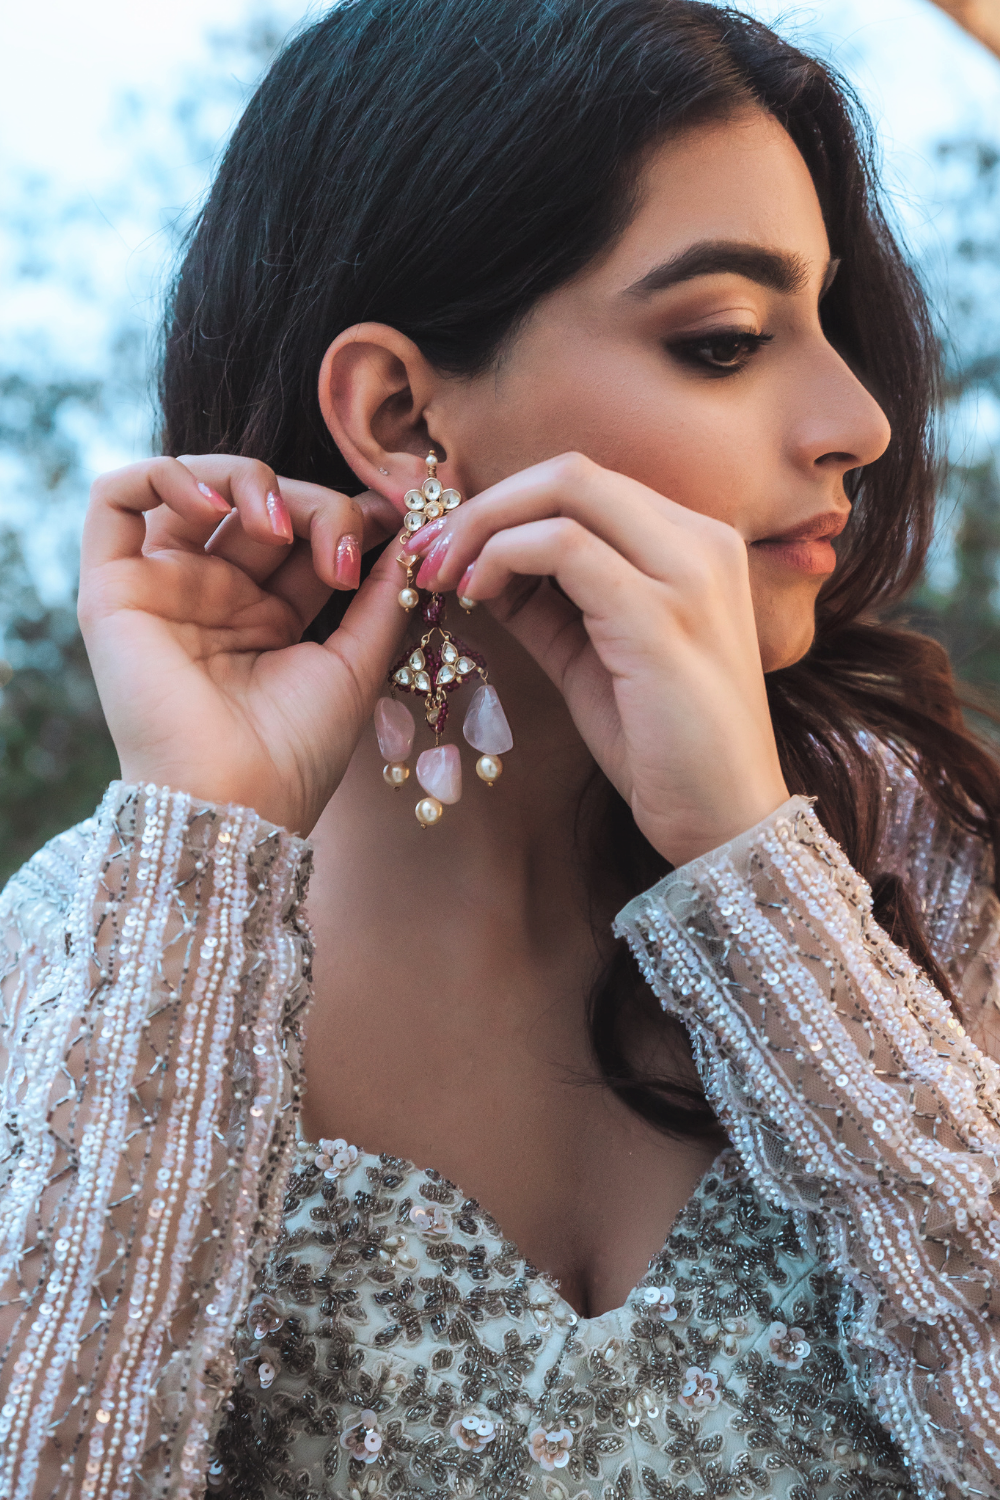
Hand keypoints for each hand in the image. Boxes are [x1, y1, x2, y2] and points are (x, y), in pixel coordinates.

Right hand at [78, 455, 404, 834]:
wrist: (238, 803)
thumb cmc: (296, 754)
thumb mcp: (357, 664)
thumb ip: (383, 597)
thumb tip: (413, 530)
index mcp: (265, 616)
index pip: (303, 532)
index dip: (345, 511)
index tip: (394, 516)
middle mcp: (212, 596)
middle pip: (259, 505)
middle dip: (314, 504)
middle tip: (345, 547)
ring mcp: (163, 589)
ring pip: (196, 486)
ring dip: (249, 480)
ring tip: (284, 526)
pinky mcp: (113, 590)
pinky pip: (116, 498)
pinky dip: (165, 475)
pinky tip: (218, 505)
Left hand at [405, 453, 788, 866]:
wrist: (726, 819)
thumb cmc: (663, 747)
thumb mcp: (593, 658)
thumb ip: (546, 605)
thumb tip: (477, 566)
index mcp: (696, 545)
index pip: (586, 485)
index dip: (505, 504)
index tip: (446, 546)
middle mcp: (702, 542)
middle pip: (571, 472)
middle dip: (484, 504)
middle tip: (428, 552)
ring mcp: (689, 573)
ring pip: (566, 491)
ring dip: (483, 525)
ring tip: (441, 575)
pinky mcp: (660, 616)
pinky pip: (563, 547)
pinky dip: (503, 557)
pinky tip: (475, 594)